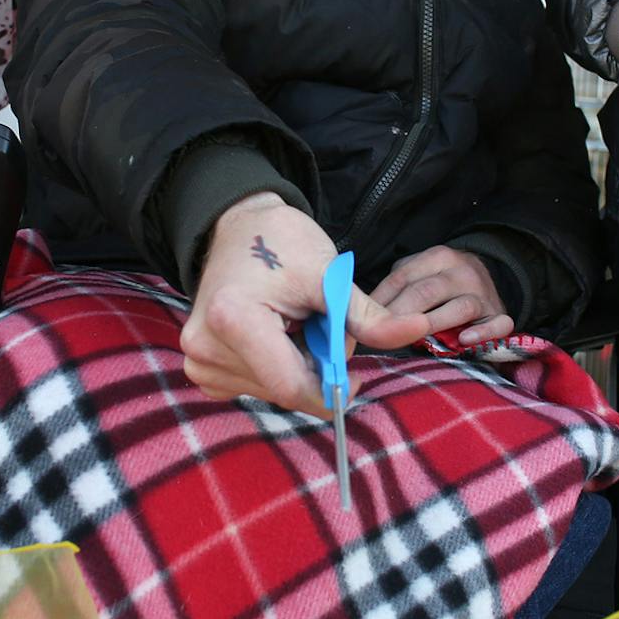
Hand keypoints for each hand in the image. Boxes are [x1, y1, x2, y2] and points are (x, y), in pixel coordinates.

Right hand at [179, 195, 431, 413]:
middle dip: (315, 370)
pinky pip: (253, 386)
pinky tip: (276, 336)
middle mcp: (206, 347)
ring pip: (271, 391)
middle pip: (283, 389)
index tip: (357, 377)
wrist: (238, 226)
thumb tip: (418, 328)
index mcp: (234, 318)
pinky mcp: (202, 368)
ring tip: (295, 325)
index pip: (291, 385)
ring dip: (296, 369)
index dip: (332, 390)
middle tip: (321, 328)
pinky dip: (276, 369)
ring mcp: (200, 361)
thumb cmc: (282, 242)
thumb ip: (368, 315)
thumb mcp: (328, 276)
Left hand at [369, 245, 511, 345]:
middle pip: (426, 292)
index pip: (402, 278)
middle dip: (399, 315)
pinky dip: (483, 333)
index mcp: (437, 257)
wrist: (493, 279)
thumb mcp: (421, 273)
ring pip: (460, 307)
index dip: (379, 301)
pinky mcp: (501, 314)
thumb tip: (361, 311)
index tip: (362, 321)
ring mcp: (484, 293)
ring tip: (414, 338)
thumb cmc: (444, 283)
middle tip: (379, 335)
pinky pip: (497, 324)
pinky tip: (465, 341)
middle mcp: (462, 271)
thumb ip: (398, 287)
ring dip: (435, 324)